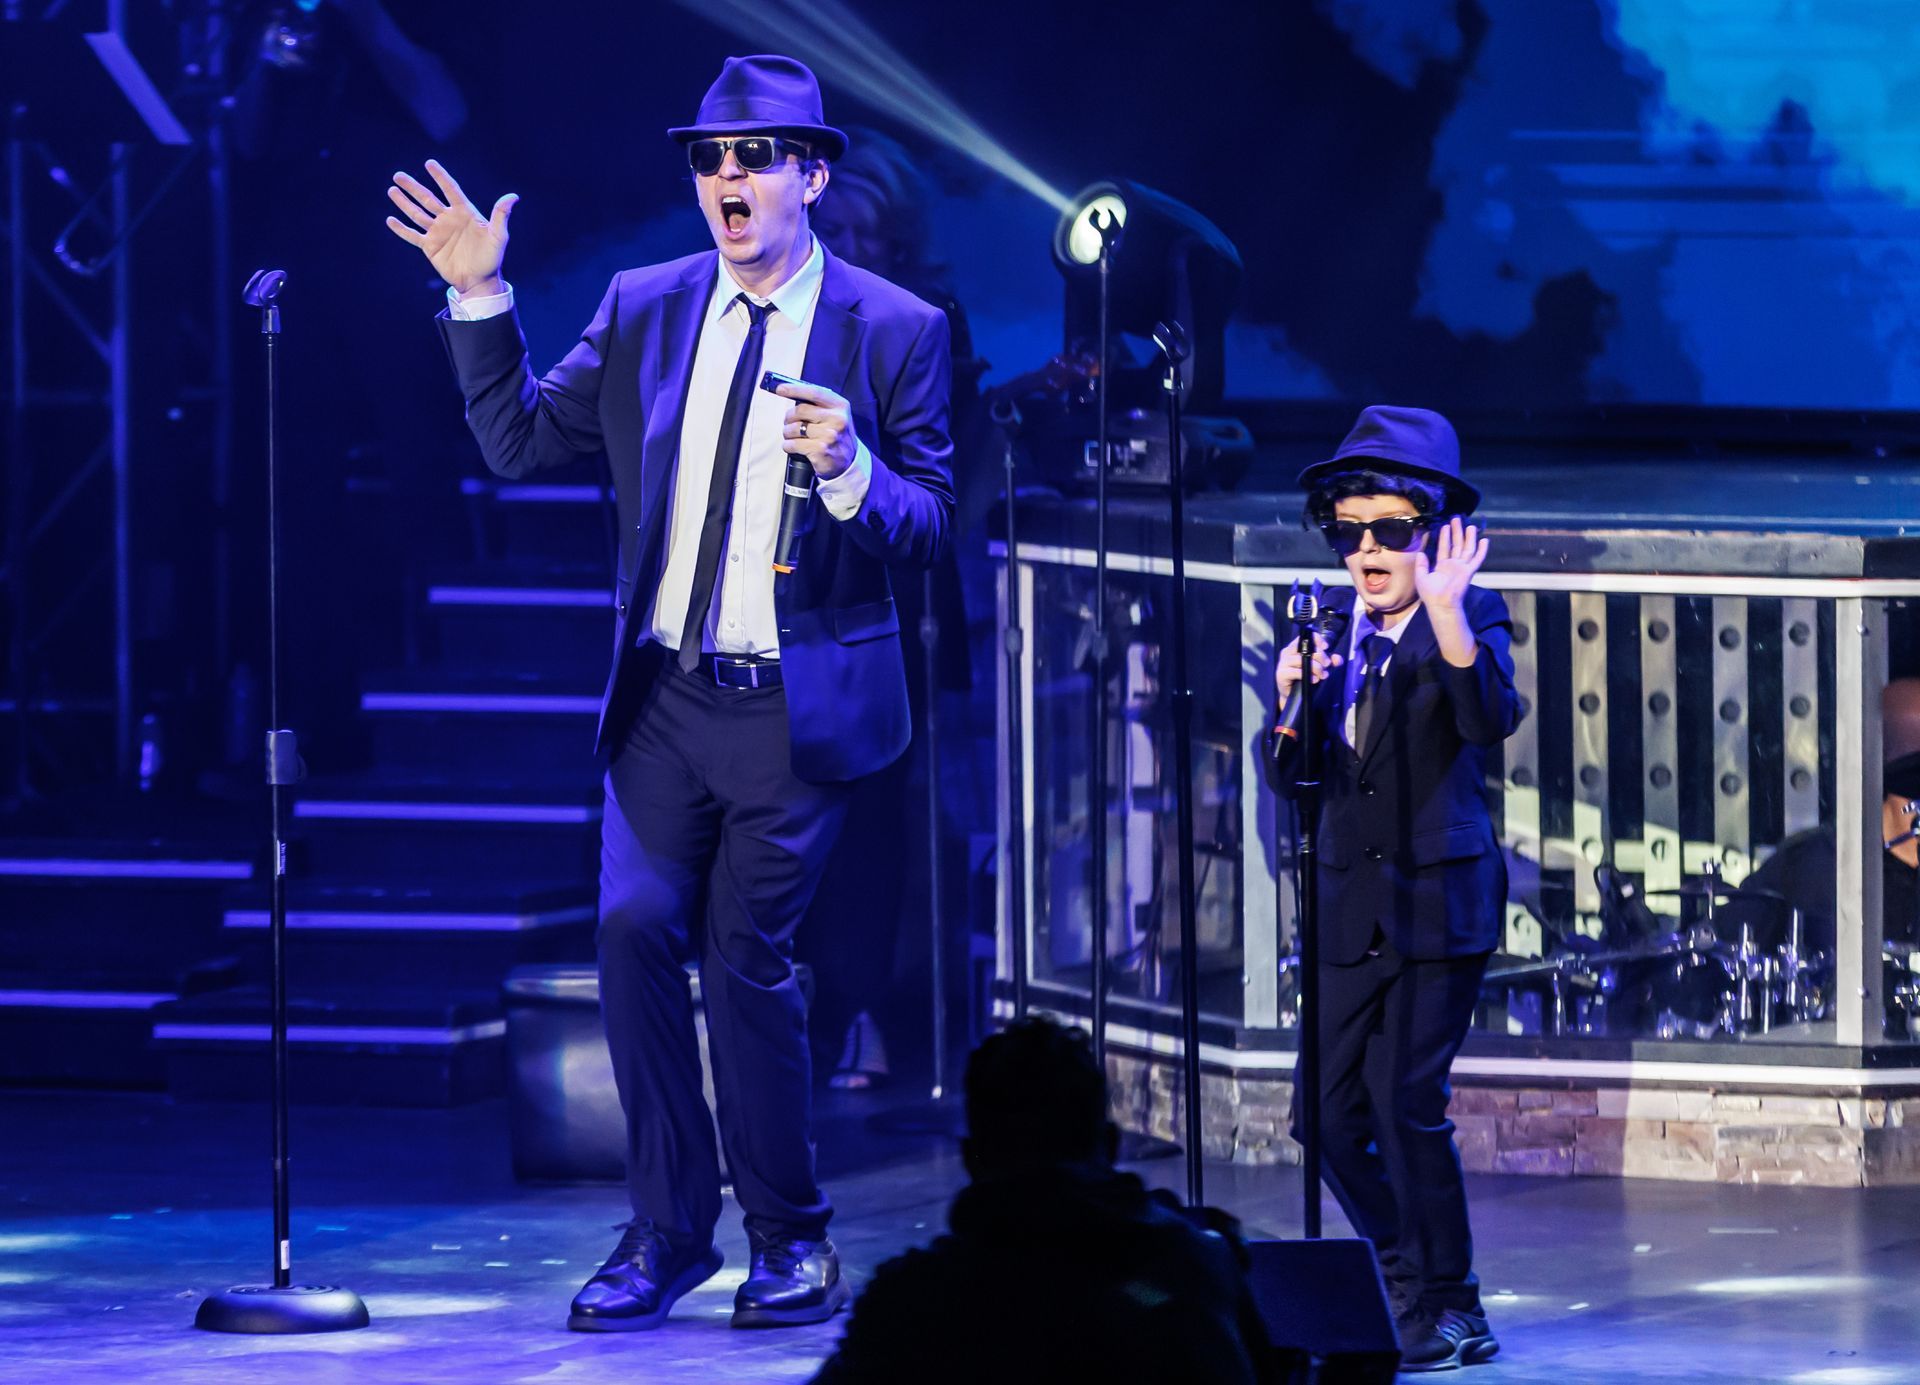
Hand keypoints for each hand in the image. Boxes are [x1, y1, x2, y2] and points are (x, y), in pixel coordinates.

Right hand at [384, 159, 516, 296]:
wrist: (480, 281)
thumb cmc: (492, 258)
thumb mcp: (498, 236)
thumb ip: (501, 215)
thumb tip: (513, 197)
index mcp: (464, 212)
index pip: (450, 190)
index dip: (440, 177)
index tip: (429, 164)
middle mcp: (448, 219)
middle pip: (427, 198)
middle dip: (413, 187)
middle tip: (398, 175)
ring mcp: (438, 232)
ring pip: (417, 213)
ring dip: (404, 203)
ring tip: (392, 190)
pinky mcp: (430, 247)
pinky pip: (413, 235)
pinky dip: (402, 229)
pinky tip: (390, 220)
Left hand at [776, 380, 858, 480]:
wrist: (849, 463)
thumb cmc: (837, 436)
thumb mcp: (835, 415)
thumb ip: (819, 404)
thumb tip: (792, 392)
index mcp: (840, 406)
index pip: (814, 392)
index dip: (794, 389)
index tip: (780, 388)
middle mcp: (837, 419)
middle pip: (800, 410)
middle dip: (789, 417)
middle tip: (789, 422)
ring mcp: (829, 435)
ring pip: (793, 428)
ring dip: (787, 433)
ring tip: (793, 436)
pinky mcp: (820, 450)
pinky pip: (793, 444)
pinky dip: (788, 446)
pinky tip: (793, 447)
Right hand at [1275, 633, 1340, 703]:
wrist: (1294, 695)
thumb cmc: (1305, 678)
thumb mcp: (1320, 667)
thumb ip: (1329, 661)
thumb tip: (1337, 658)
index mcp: (1295, 647)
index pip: (1304, 637)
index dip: (1316, 640)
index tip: (1326, 647)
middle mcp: (1287, 652)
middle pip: (1304, 648)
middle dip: (1320, 656)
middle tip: (1327, 665)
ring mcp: (1283, 663)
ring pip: (1301, 660)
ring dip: (1315, 667)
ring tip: (1322, 675)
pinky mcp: (1281, 674)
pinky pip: (1295, 672)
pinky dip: (1307, 675)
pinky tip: (1314, 679)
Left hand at [1414, 516, 1487, 612]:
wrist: (1440, 604)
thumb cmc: (1430, 594)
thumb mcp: (1421, 577)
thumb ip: (1421, 565)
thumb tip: (1420, 553)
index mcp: (1442, 566)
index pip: (1444, 548)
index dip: (1444, 537)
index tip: (1444, 526)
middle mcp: (1454, 565)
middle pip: (1457, 545)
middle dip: (1457, 532)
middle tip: (1456, 519)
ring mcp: (1462, 567)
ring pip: (1467, 549)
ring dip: (1469, 537)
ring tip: (1469, 525)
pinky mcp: (1469, 571)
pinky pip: (1477, 559)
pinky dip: (1482, 550)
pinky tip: (1484, 540)